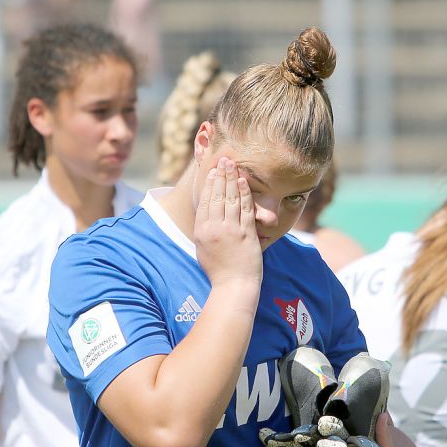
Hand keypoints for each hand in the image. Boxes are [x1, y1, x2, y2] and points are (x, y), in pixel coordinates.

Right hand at [193, 157, 261, 285]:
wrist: (233, 285)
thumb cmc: (219, 269)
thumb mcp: (203, 248)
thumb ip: (204, 230)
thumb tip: (205, 215)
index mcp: (201, 231)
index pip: (204, 201)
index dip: (208, 184)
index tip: (211, 172)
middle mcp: (213, 228)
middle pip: (216, 196)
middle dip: (220, 176)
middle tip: (223, 160)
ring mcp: (230, 230)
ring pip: (230, 199)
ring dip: (231, 179)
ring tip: (233, 165)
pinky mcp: (245, 233)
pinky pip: (244, 208)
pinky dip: (244, 193)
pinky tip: (243, 181)